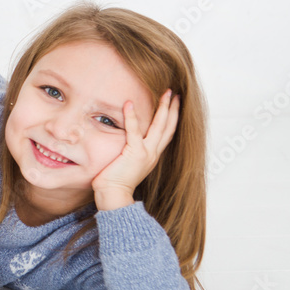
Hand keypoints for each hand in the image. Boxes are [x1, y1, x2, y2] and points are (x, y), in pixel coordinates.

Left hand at [92, 89, 179, 210]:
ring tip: (166, 93)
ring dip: (164, 108)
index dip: (172, 119)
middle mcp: (153, 154)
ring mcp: (146, 153)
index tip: (175, 105)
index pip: (166, 134)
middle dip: (173, 109)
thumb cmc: (115, 182)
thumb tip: (124, 144)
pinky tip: (129, 103)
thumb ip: (130, 152)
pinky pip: (134, 131)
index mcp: (152, 156)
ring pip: (160, 126)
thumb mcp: (128, 164)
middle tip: (176, 93)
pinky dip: (132, 116)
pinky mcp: (134, 153)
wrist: (114, 196)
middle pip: (168, 127)